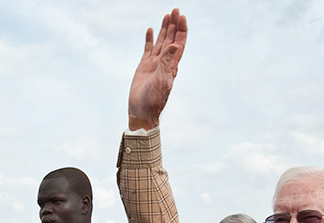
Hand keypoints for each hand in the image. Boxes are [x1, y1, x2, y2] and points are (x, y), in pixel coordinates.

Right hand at [128, 8, 187, 129]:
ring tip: (167, 16)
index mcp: (172, 65)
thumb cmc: (153, 99)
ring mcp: (154, 64)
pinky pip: (148, 49)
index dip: (181, 30)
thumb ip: (167, 62)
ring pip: (161, 42)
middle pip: (171, 39)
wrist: (142, 111)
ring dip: (164, 29)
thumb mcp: (161, 80)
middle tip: (175, 10)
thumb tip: (175, 45)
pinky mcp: (144, 66)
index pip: (179, 43)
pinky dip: (149, 39)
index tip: (182, 16)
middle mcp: (165, 62)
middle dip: (174, 25)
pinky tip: (150, 30)